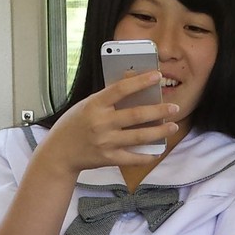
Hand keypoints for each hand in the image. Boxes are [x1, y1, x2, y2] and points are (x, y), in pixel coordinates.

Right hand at [38, 74, 179, 173]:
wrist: (60, 153)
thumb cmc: (74, 125)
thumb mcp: (87, 105)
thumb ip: (108, 98)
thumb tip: (133, 83)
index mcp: (95, 104)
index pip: (121, 89)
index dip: (141, 81)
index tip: (157, 76)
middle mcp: (101, 123)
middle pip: (136, 115)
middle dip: (159, 111)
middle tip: (174, 107)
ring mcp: (105, 142)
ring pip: (139, 136)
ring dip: (159, 132)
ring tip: (173, 126)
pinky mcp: (108, 159)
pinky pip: (133, 157)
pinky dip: (147, 155)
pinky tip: (158, 150)